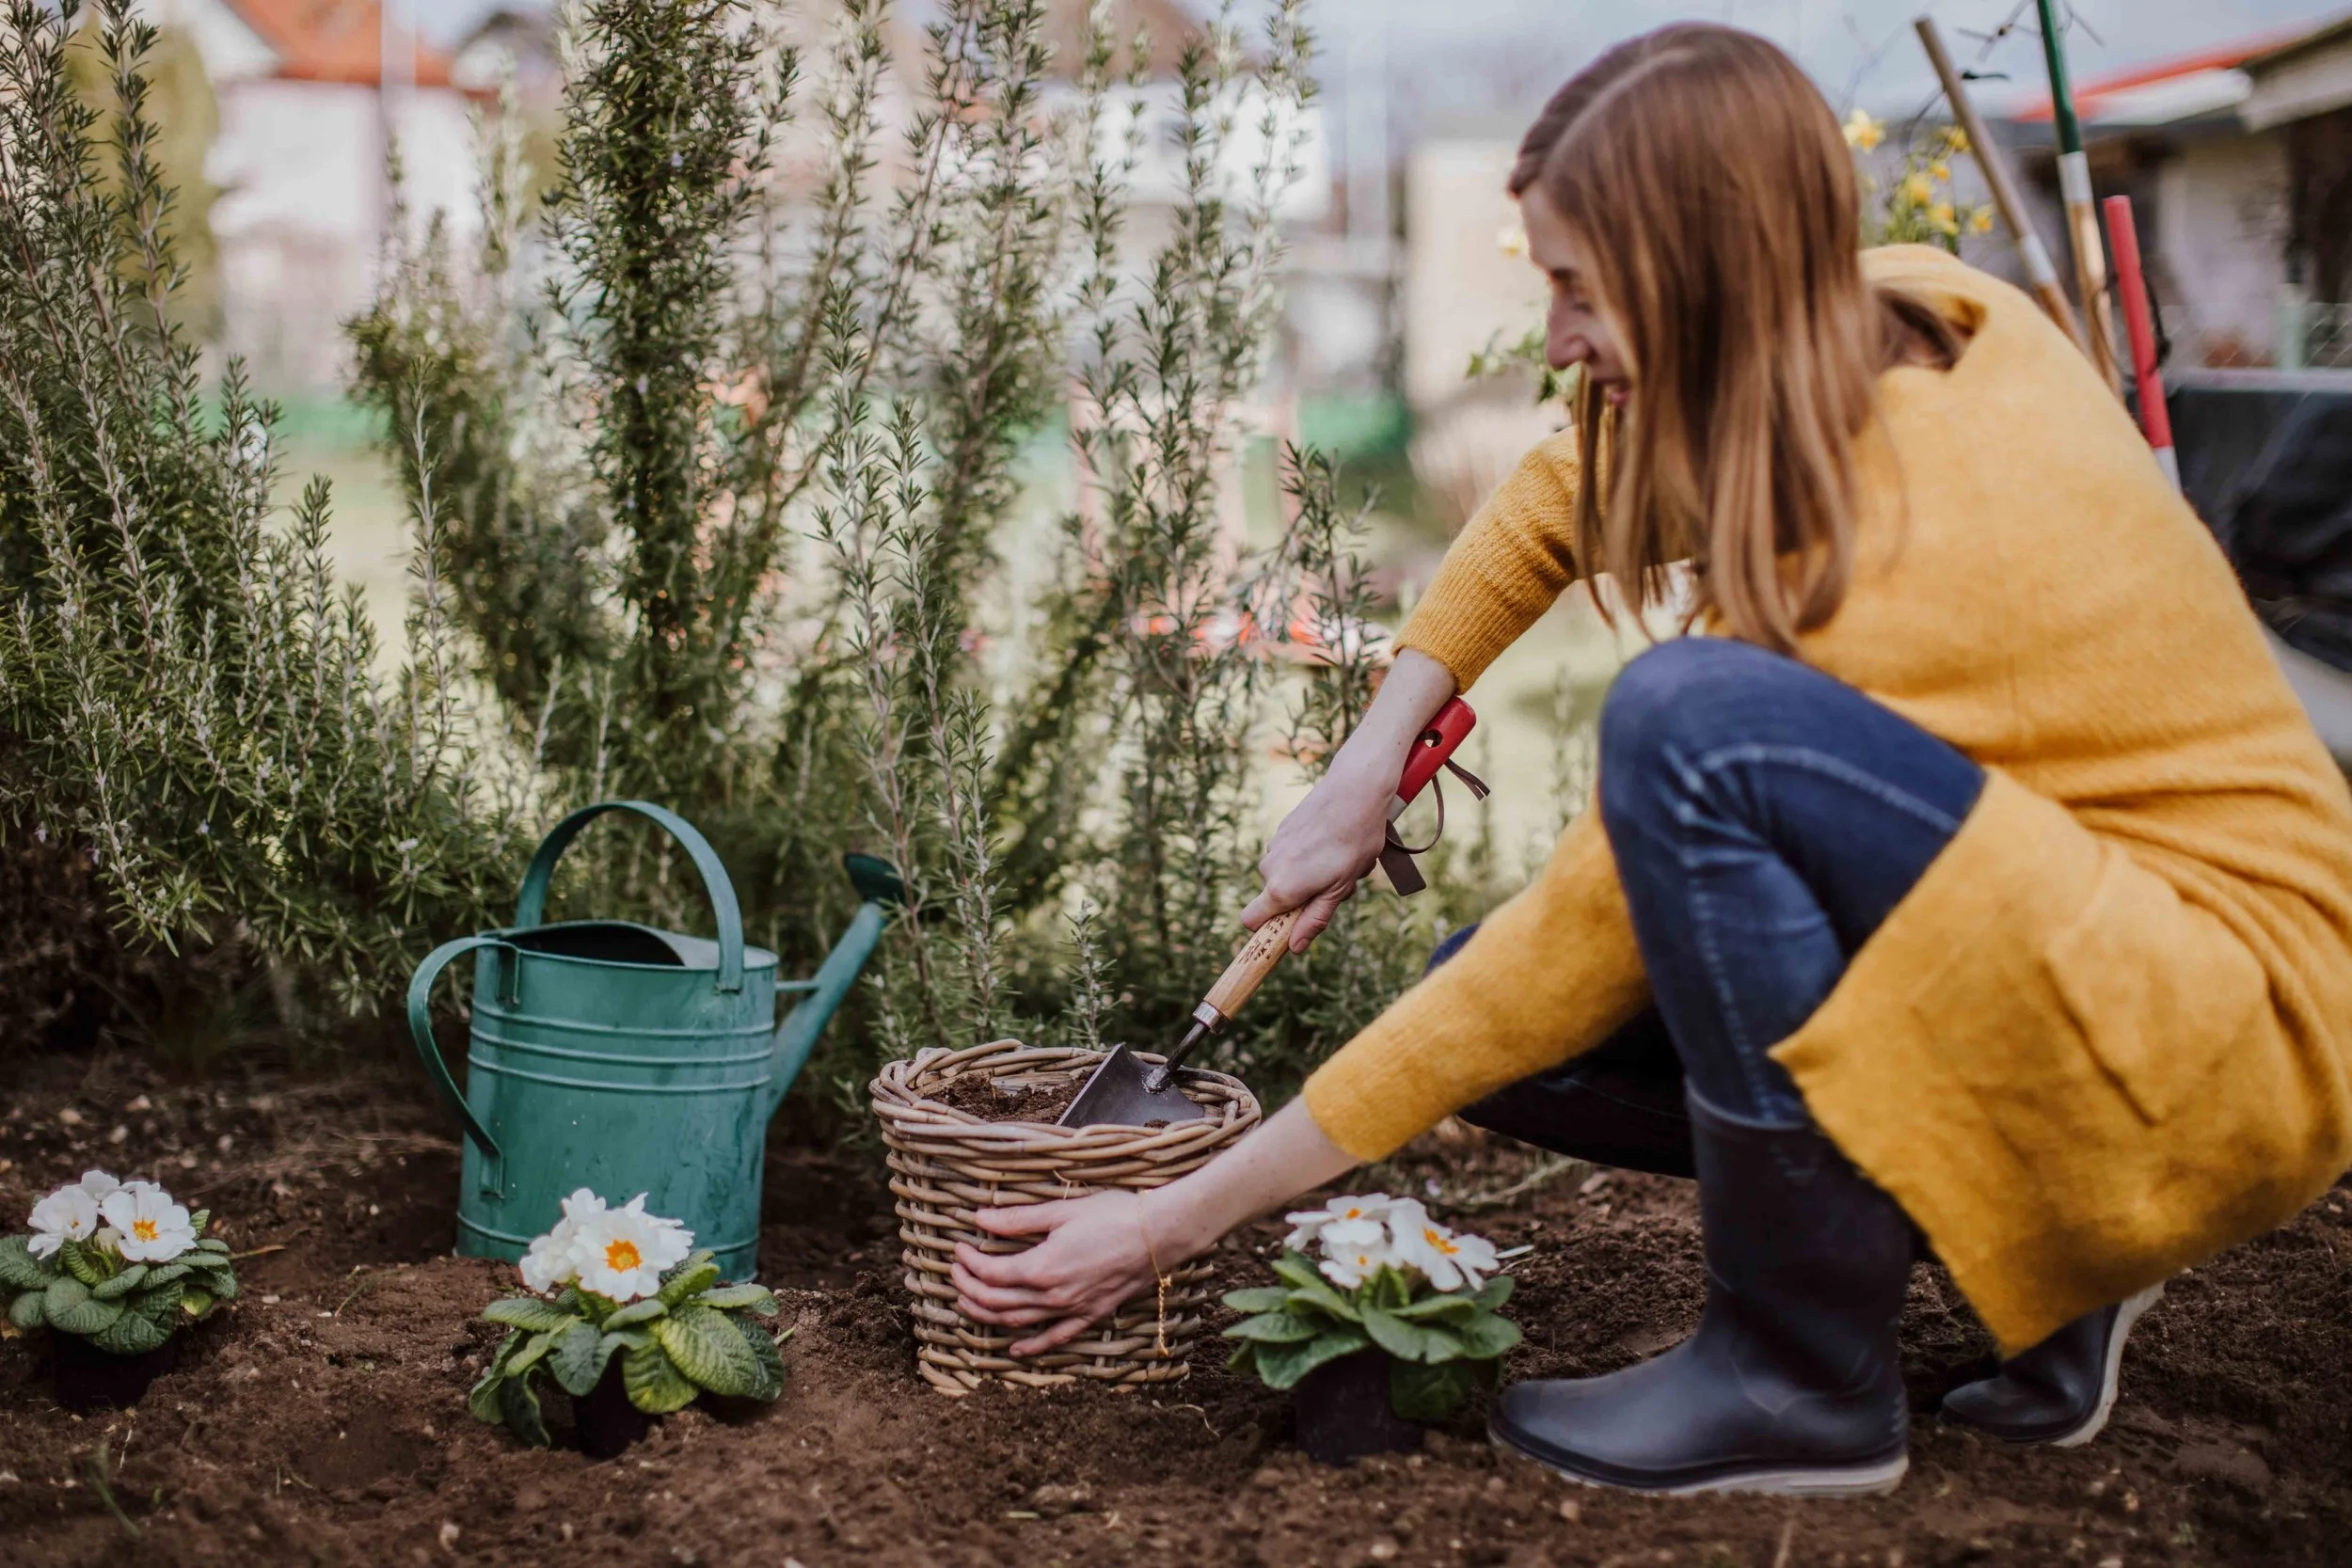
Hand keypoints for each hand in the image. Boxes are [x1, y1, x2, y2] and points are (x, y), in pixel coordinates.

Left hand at [952, 1189, 1184, 1356]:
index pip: (990, 1272)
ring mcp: (1071, 1310)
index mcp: (1041, 1267)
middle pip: (996, 1301)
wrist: (1160, 1234)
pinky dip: (1030, 1347)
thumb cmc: (1114, 1215)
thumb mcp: (1062, 1210)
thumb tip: (980, 1218)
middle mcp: (1052, 1296)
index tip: (958, 1247)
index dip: (968, 1262)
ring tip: (968, 1303)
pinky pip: (1054, 1339)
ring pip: (1017, 1322)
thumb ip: (1018, 1219)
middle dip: (969, 1288)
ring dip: (987, 1315)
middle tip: (956, 1271)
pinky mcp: (1089, 1315)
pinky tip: (1014, 1349)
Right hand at [1239, 762, 1391, 949]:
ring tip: (1342, 859)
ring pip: (1287, 875)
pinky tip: (1335, 839)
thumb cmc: (1353, 842)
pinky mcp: (1283, 829)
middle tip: (1339, 884)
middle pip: (1277, 899)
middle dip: (1304, 899)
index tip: (1291, 930)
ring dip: (1310, 876)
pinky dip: (1309, 856)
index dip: (1267, 931)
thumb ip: (1314, 919)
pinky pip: (1292, 855)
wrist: (1355, 790)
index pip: (1251, 922)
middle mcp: (1270, 868)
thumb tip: (1294, 947)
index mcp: (1281, 888)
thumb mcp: (1339, 888)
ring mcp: (1275, 846)